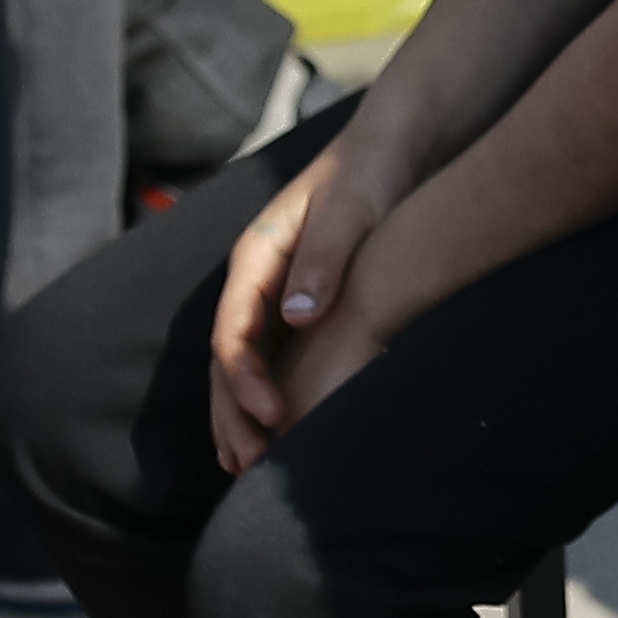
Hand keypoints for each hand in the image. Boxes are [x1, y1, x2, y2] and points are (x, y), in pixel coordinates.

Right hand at [207, 134, 400, 471]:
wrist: (389, 150)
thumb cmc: (369, 175)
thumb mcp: (350, 211)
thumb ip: (323, 258)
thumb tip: (297, 317)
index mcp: (256, 256)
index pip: (234, 331)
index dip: (245, 378)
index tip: (271, 415)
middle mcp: (255, 280)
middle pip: (228, 358)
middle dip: (231, 411)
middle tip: (247, 462)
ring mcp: (272, 295)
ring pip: (241, 365)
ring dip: (237, 414)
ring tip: (243, 467)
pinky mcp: (296, 305)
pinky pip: (270, 359)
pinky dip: (264, 398)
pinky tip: (274, 434)